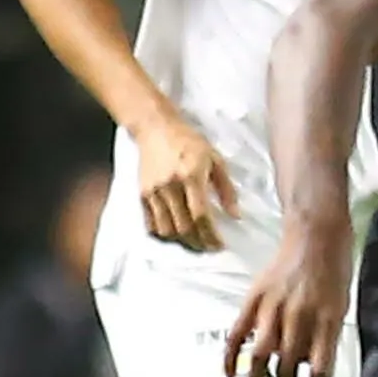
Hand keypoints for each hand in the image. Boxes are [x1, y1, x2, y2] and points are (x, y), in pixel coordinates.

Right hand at [135, 111, 238, 253]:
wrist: (156, 128)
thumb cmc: (190, 142)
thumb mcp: (216, 160)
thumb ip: (227, 189)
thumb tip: (235, 215)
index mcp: (192, 176)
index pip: (201, 216)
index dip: (211, 235)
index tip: (220, 245)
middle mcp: (170, 186)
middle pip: (184, 226)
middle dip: (199, 242)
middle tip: (209, 247)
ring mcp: (154, 191)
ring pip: (166, 229)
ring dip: (182, 241)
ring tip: (195, 243)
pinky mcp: (142, 193)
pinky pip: (151, 223)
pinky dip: (164, 234)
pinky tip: (176, 235)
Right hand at [224, 214, 352, 376]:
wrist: (316, 234)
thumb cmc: (334, 270)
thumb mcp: (340, 305)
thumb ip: (325, 334)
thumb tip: (307, 363)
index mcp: (328, 320)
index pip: (322, 366)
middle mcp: (301, 316)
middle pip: (289, 364)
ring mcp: (275, 307)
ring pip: (262, 354)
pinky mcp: (255, 297)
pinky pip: (238, 333)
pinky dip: (231, 356)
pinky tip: (231, 373)